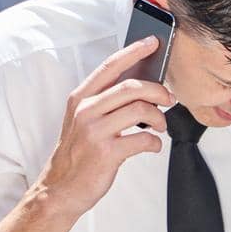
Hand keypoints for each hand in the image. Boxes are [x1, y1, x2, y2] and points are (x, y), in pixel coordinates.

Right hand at [35, 38, 175, 216]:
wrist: (61, 189)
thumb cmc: (78, 154)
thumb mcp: (83, 121)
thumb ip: (105, 102)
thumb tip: (142, 87)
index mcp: (80, 98)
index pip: (110, 66)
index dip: (134, 51)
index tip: (153, 42)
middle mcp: (86, 111)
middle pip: (131, 87)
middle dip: (158, 91)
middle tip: (169, 99)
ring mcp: (95, 132)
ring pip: (140, 110)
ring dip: (159, 118)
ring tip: (160, 126)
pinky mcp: (106, 153)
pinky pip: (143, 139)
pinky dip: (155, 142)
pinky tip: (153, 146)